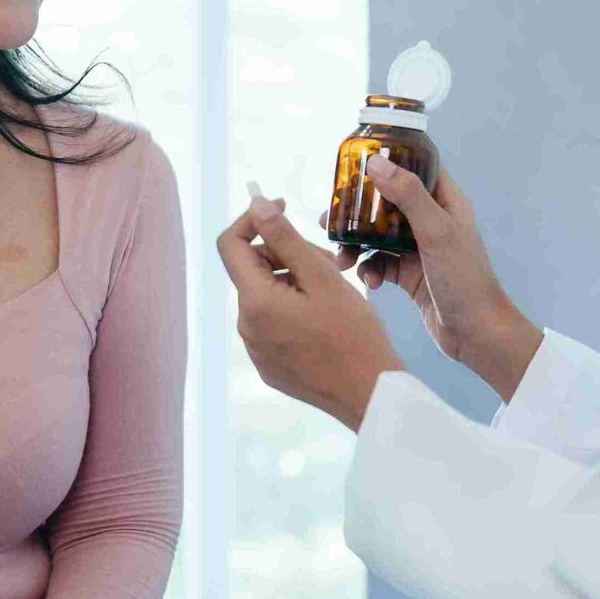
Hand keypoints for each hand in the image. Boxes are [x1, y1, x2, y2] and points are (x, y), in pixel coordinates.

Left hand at [216, 194, 405, 429]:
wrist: (369, 395)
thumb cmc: (353, 334)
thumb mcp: (322, 277)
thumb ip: (285, 238)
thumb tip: (256, 203)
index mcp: (255, 302)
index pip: (230, 244)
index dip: (253, 219)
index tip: (282, 207)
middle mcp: (245, 327)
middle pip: (252, 270)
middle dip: (284, 254)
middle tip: (327, 261)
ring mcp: (255, 349)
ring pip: (264, 296)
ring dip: (291, 282)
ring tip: (331, 291)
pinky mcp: (268, 366)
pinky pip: (271, 324)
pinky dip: (292, 309)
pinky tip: (325, 318)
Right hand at [335, 154, 542, 402]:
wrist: (476, 334)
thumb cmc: (464, 279)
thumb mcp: (436, 232)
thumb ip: (408, 196)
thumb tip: (375, 162)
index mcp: (445, 203)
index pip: (417, 168)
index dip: (389, 160)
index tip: (356, 162)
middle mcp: (431, 221)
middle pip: (387, 203)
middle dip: (358, 211)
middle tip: (330, 218)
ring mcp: (418, 248)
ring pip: (377, 235)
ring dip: (356, 244)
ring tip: (340, 258)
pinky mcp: (408, 274)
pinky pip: (379, 263)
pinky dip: (368, 269)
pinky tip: (368, 281)